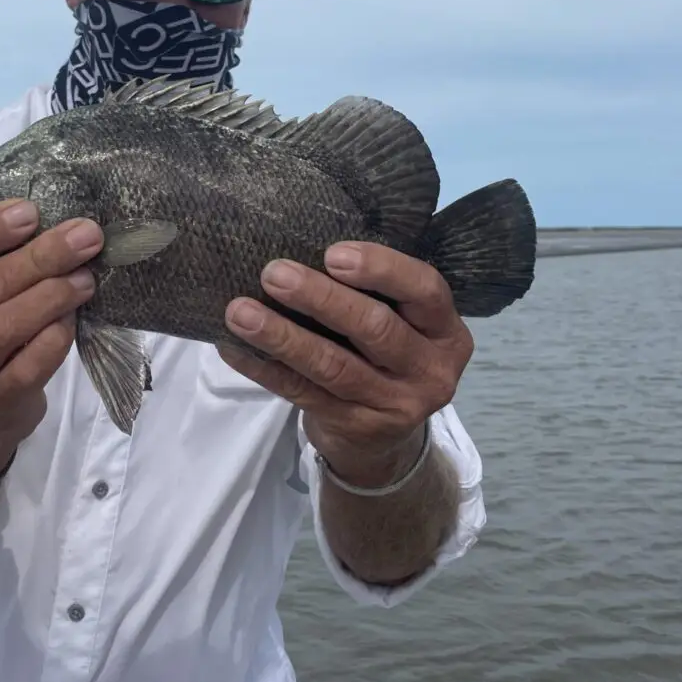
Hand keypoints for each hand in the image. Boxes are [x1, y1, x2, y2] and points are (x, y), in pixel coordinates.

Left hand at [219, 241, 473, 487]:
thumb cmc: (384, 354)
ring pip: (334, 366)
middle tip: (273, 273)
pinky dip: (265, 369)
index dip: (381, 269)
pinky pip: (303, 394)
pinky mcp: (356, 429)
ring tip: (240, 312)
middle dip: (321, 298)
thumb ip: (376, 292)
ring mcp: (395, 406)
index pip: (425, 290)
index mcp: (446, 332)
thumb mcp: (402, 323)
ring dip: (283, 336)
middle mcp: (431, 371)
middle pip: (375, 328)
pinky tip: (235, 348)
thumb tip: (303, 242)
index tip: (332, 253)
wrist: (384, 439)